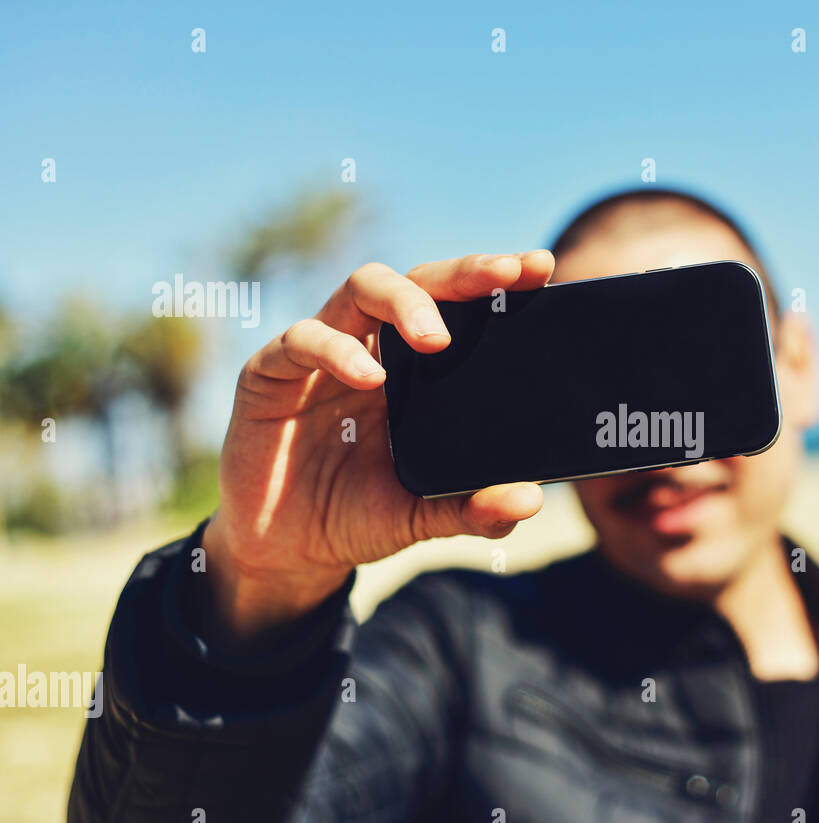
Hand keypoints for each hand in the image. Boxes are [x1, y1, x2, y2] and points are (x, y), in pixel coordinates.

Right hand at [201, 251, 554, 641]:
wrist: (289, 551)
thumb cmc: (361, 515)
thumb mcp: (423, 516)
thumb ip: (474, 509)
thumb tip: (530, 500)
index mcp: (420, 369)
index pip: (463, 306)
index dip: (498, 280)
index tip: (539, 267)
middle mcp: (376, 346)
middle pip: (421, 280)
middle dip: (464, 273)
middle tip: (502, 277)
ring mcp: (324, 352)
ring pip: (363, 287)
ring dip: (404, 302)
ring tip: (435, 340)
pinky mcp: (272, 372)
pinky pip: (302, 340)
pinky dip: (336, 350)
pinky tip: (369, 376)